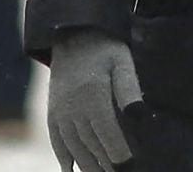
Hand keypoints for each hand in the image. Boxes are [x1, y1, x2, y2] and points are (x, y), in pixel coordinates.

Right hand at [47, 29, 142, 171]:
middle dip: (107, 166)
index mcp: (93, 96)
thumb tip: (140, 115)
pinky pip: (58, 143)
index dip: (120, 155)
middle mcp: (73, 108)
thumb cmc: (104, 50)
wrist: (72, 35)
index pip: (108, 134)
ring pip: (75, 149)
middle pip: (92, 147)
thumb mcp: (122, 62)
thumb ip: (129, 89)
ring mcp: (60, 113)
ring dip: (89, 168)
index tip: (130, 168)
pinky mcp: (52, 114)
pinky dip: (65, 161)